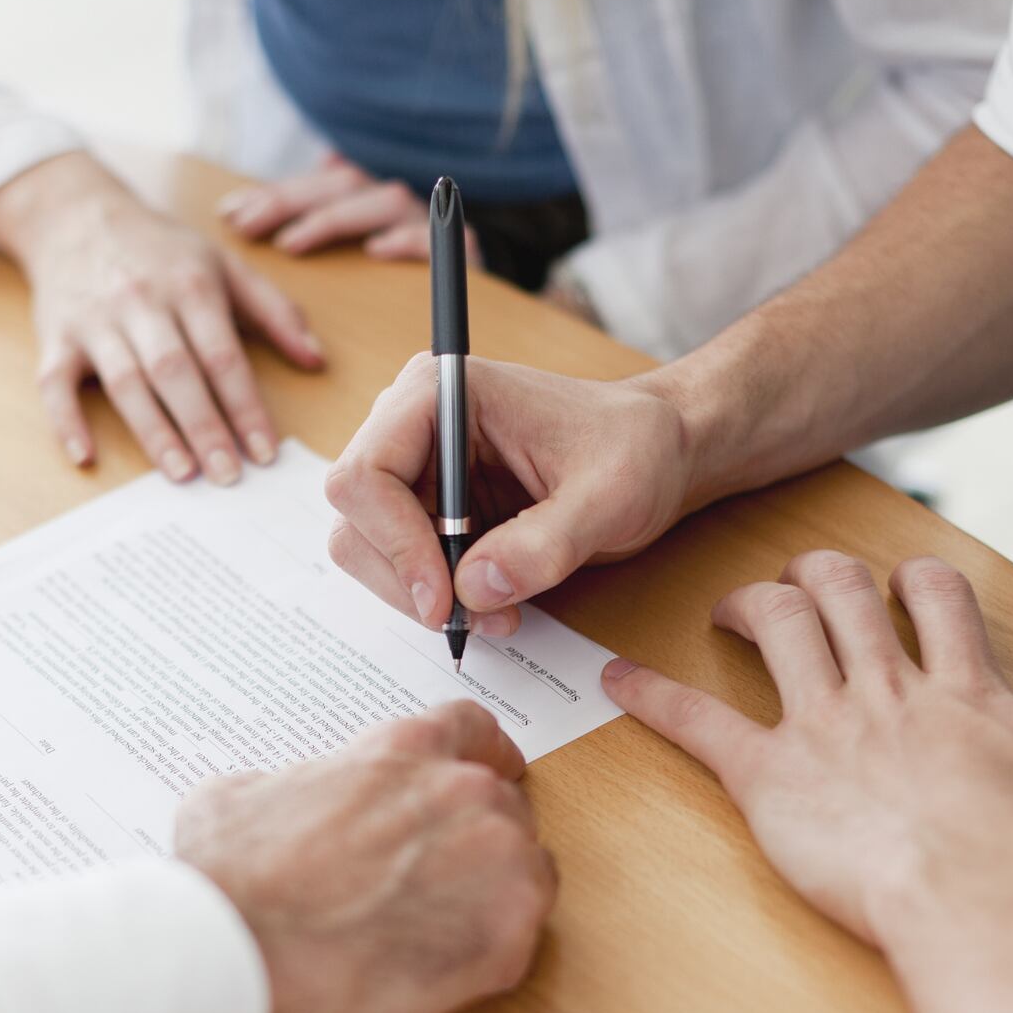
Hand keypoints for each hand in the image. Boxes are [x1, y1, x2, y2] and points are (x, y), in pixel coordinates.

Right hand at [0, 152, 324, 483]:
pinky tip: (85, 458)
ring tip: (181, 475)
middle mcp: (142, 303)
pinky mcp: (56, 337)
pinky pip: (55, 384)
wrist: (75, 213)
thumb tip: (316, 359)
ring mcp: (95, 321)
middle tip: (228, 476)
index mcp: (190, 285)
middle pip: (175, 373)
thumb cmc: (160, 249)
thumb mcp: (223, 263)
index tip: (265, 453)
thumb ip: (274, 310)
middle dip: (204, 427)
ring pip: (125, 382)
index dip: (246, 407)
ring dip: (153, 431)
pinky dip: (66, 421)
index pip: (223, 356)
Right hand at [175, 701, 555, 1012]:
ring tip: (432, 933)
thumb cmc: (230, 873)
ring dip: (490, 896)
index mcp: (404, 751)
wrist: (237, 944)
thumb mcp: (243, 792)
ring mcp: (496, 863)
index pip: (472, 730)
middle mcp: (463, 793)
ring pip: (525, 872)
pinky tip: (435, 971)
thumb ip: (298, 784)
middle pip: (504, 807)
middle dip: (477, 840)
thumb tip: (289, 800)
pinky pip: (520, 939)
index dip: (486, 753)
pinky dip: (487, 955)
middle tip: (435, 882)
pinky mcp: (506, 935)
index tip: (497, 769)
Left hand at [218, 155, 480, 264]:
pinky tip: (376, 253)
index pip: (315, 183)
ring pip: (380, 203)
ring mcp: (429, 223)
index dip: (272, 194)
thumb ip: (325, 219)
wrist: (476, 300)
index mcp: (366, 199)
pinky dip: (404, 241)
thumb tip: (298, 174)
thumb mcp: (356, 248)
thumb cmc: (402, 282)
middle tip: (246, 228)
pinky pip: (432, 238)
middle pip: (341, 184)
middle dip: (288, 202)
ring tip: (292, 244)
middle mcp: (396, 203)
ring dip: (332, 220)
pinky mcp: (462, 250)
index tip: (228, 215)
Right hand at [326, 354, 692, 638]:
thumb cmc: (636, 449)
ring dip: (420, 596)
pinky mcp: (428, 508)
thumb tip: (474, 588)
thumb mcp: (609, 496)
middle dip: (407, 579)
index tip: (444, 598)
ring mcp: (416, 468)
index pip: (365, 475)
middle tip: (469, 619)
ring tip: (493, 616)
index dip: (394, 544)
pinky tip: (491, 605)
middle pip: (355, 519)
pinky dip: (436, 598)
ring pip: (367, 549)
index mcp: (440, 393)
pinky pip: (401, 565)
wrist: (657, 455)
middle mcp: (411, 425)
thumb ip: (545, 543)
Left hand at [600, 551, 1012, 949]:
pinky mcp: (769, 778)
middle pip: (842, 594)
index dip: (913, 580)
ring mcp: (823, 727)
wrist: (985, 902)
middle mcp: (887, 691)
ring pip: (776, 630)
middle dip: (818, 574)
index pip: (935, 599)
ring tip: (728, 606)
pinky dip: (651, 699)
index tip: (899, 579)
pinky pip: (698, 726)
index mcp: (963, 688)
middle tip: (800, 581)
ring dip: (748, 607)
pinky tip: (612, 681)